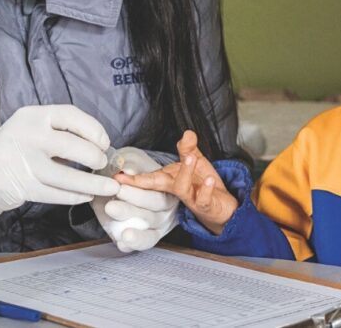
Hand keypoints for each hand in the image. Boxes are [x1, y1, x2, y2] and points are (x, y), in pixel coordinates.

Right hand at [0, 105, 120, 220]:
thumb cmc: (17, 148)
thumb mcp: (32, 128)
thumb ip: (60, 132)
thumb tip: (101, 147)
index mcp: (33, 115)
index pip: (69, 114)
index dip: (93, 128)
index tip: (105, 142)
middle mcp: (26, 135)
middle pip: (70, 145)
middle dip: (94, 156)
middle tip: (104, 164)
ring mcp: (22, 162)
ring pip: (66, 175)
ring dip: (92, 183)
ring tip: (109, 187)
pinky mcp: (20, 187)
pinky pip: (56, 194)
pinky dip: (75, 196)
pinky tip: (86, 195)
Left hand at [92, 147, 178, 252]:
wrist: (123, 184)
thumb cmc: (131, 170)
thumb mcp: (132, 160)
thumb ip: (130, 163)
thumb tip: (127, 168)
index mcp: (166, 189)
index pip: (156, 191)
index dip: (137, 189)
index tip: (118, 182)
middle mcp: (164, 210)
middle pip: (153, 212)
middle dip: (132, 209)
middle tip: (111, 206)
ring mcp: (156, 226)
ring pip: (150, 233)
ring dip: (137, 235)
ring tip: (125, 235)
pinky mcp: (144, 238)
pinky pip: (141, 245)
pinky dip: (132, 247)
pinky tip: (122, 244)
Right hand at [115, 131, 237, 234]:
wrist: (223, 207)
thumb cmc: (204, 186)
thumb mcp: (196, 162)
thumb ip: (188, 148)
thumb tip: (186, 133)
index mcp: (171, 179)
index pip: (150, 177)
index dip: (133, 177)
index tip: (117, 176)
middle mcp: (177, 190)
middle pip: (157, 184)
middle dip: (141, 181)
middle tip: (125, 178)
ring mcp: (190, 199)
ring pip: (181, 188)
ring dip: (184, 172)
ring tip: (190, 157)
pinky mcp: (206, 205)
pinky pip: (203, 199)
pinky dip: (205, 190)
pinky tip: (208, 180)